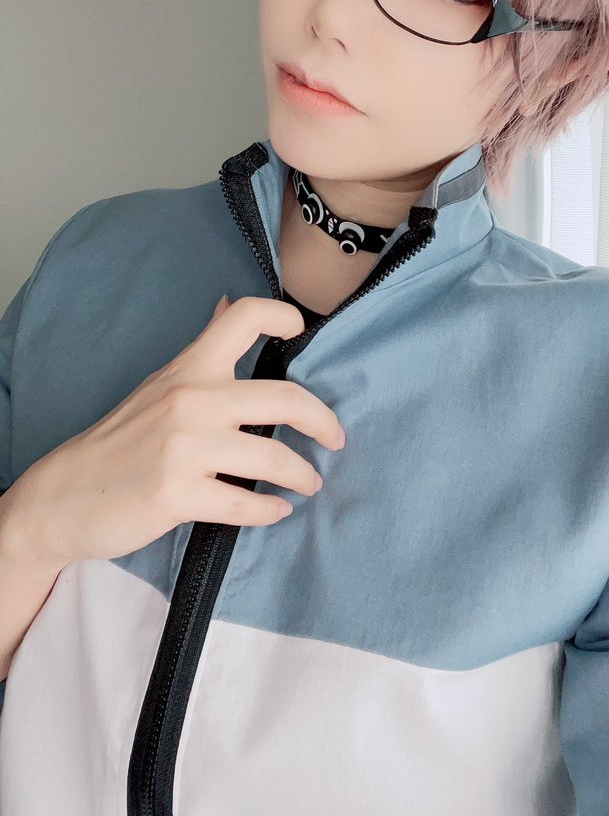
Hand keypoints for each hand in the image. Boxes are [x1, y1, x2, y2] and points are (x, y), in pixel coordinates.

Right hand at [4, 295, 344, 567]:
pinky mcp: (177, 494)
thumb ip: (203, 348)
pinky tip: (276, 511)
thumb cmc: (121, 439)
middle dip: (324, 423)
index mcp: (190, 367)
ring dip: (303, 476)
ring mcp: (184, 448)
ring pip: (274, 458)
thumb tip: (229, 303)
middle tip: (336, 439)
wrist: (65, 494)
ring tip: (310, 484)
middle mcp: (191, 399)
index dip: (285, 316)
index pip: (245, 317)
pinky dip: (270, 511)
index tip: (302, 334)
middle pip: (286, 397)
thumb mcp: (162, 382)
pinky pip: (246, 503)